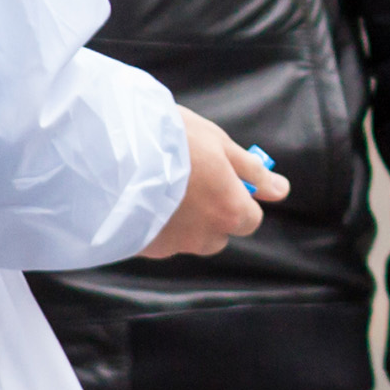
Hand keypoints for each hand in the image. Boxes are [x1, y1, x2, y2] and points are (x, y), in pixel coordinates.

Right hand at [140, 109, 284, 259]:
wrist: (110, 152)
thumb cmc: (171, 141)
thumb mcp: (218, 144)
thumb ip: (251, 170)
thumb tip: (280, 190)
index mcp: (229, 211)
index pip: (250, 219)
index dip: (240, 199)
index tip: (226, 180)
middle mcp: (203, 236)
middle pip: (218, 234)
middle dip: (211, 214)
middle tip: (190, 180)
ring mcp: (170, 245)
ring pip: (186, 239)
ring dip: (182, 221)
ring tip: (161, 187)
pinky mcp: (139, 247)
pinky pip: (156, 238)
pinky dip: (153, 223)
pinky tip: (139, 197)